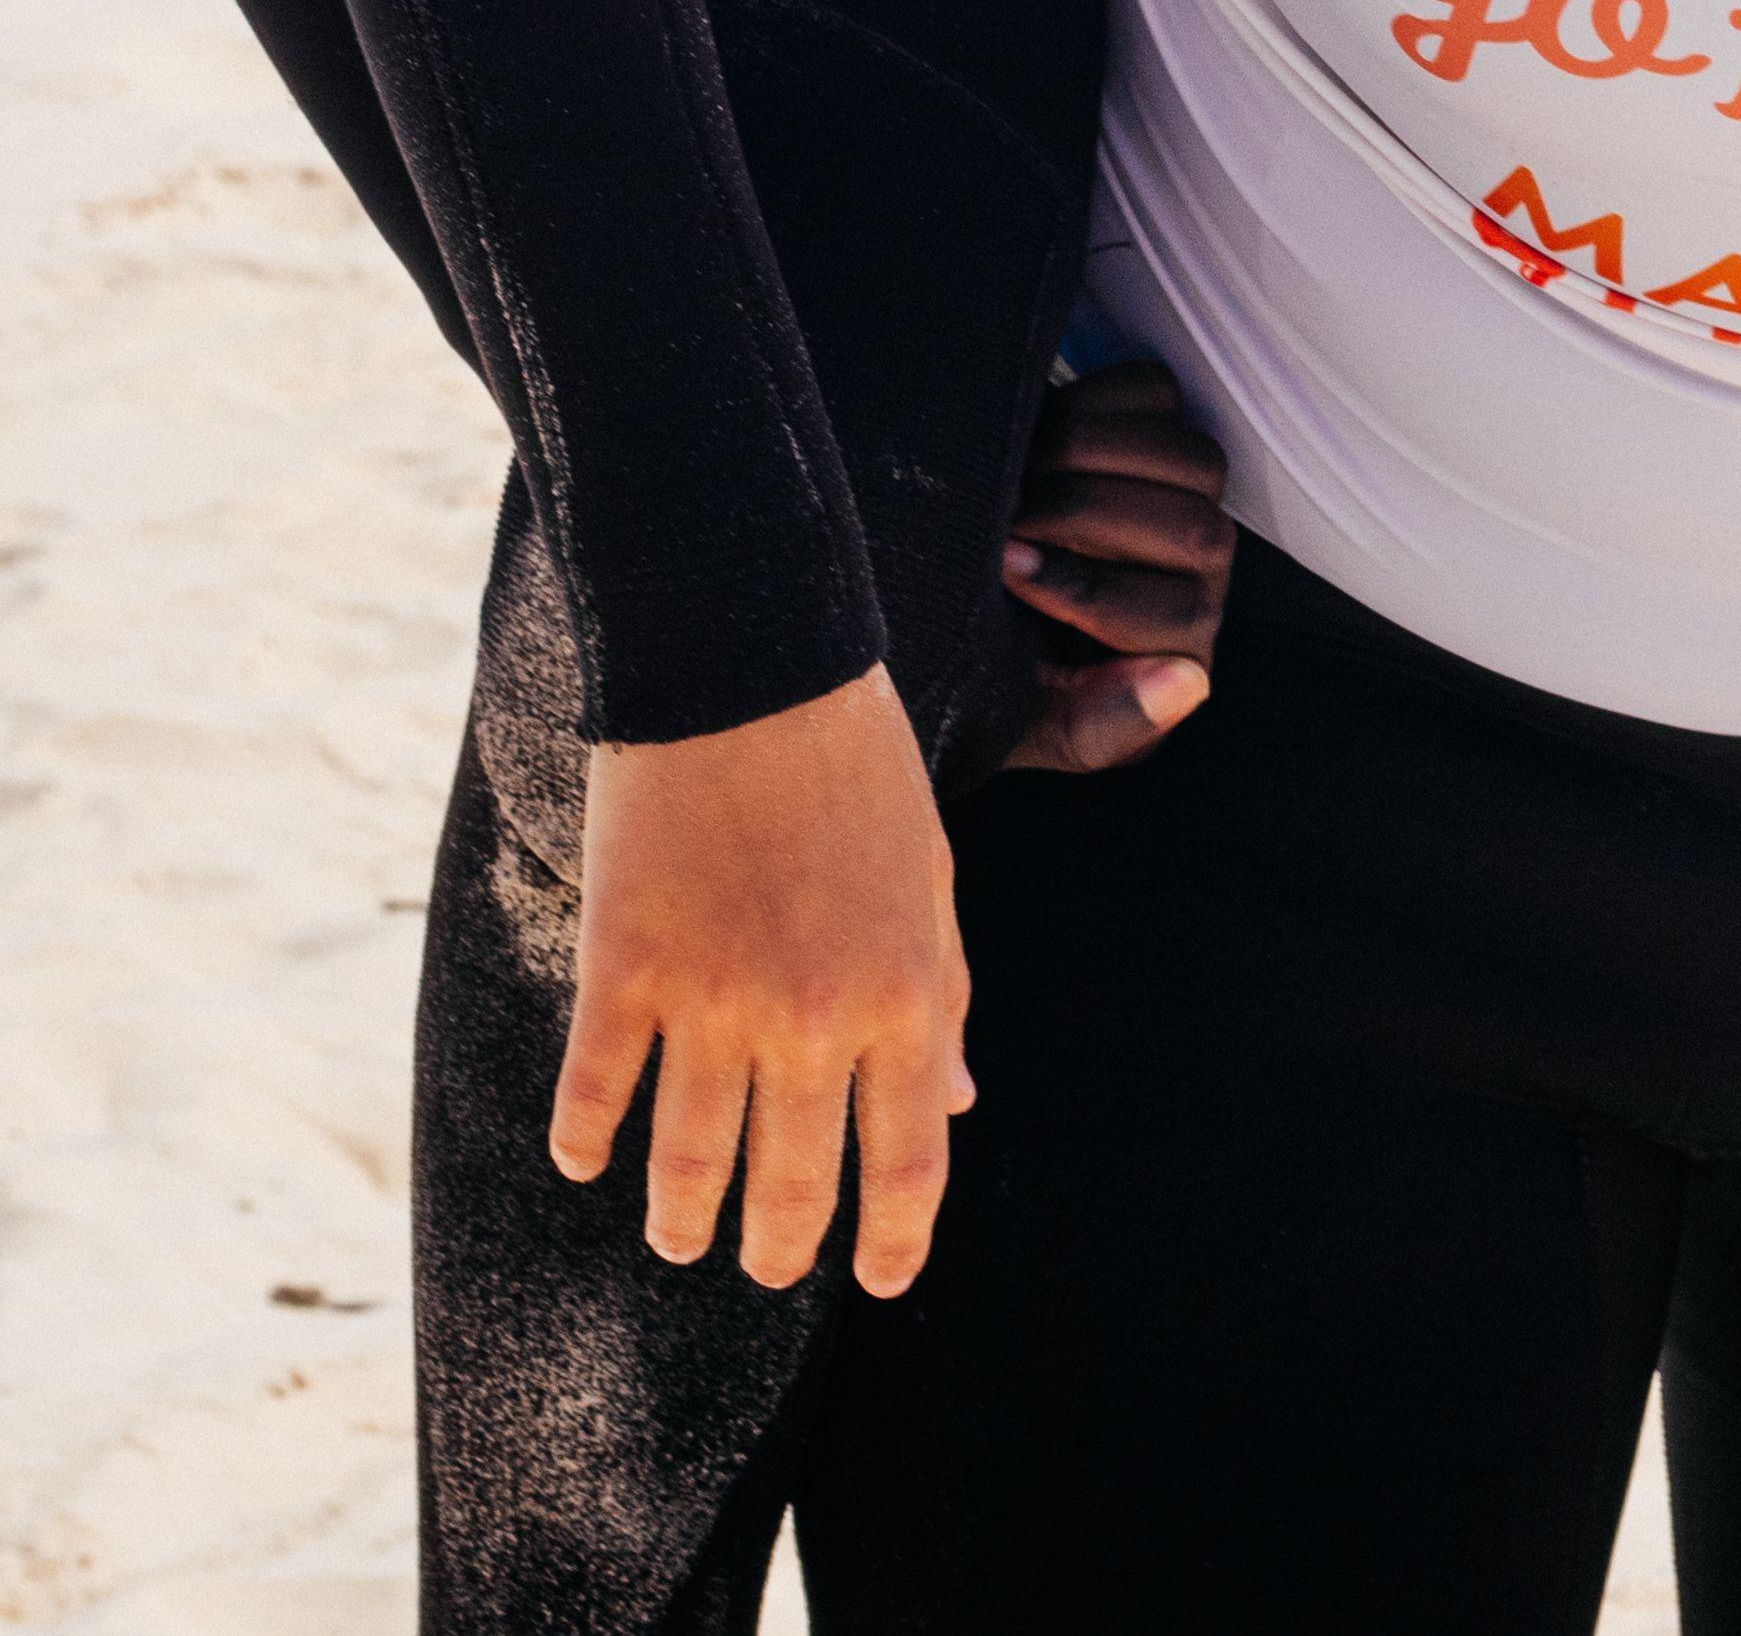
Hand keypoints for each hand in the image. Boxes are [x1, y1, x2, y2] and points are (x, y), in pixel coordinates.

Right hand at [552, 666, 969, 1292]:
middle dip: (779, 1248)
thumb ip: (939, 995)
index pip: (910, 1160)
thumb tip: (954, 1099)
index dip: (895, 1239)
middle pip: (793, 1188)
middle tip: (765, 1265)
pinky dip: (587, 1140)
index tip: (879, 1279)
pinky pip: (596, 1097)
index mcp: (906, 992)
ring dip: (681, 1221)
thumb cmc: (854, 764)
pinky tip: (586, 1159)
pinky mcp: (624, 969)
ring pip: (688, 1168)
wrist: (750, 662)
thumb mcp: (927, 876)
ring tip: (678, 1238)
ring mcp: (713, 1000)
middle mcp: (815, 1017)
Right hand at [998, 356, 1233, 776]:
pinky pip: (1157, 394)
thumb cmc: (992, 670)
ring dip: (1092, 454)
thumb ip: (1100, 725)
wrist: (946, 596)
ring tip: (1018, 470)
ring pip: (1189, 459)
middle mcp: (1201, 576)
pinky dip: (1098, 401)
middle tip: (1006, 512)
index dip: (1087, 589)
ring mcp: (1189, 497)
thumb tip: (1188, 683)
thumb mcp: (1029, 726)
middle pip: (1194, 532)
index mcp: (1182, 652)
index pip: (1176, 616)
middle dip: (1085, 515)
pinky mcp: (1160, 430)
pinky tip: (1041, 428)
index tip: (1005, 568)